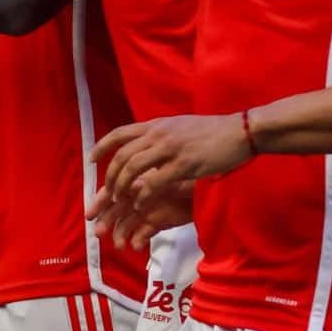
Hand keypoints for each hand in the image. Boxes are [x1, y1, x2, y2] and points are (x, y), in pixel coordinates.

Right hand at [88, 179, 194, 249]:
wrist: (212, 190)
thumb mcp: (173, 179)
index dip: (100, 202)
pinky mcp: (159, 223)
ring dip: (120, 234)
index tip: (89, 214)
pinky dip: (139, 240)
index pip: (113, 191)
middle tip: (97, 233)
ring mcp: (148, 210)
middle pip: (116, 209)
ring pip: (127, 224)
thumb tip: (135, 186)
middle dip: (106, 221)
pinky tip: (137, 247)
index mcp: (138, 182)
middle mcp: (139, 197)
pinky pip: (143, 233)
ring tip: (119, 247)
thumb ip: (154, 183)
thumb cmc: (192, 179)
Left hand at [90, 113, 251, 216]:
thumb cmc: (211, 131)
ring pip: (133, 168)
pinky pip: (155, 182)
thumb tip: (144, 141)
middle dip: (110, 176)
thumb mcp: (178, 126)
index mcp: (155, 125)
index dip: (102, 147)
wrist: (240, 131)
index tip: (91, 159)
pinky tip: (141, 205)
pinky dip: (144, 195)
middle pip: (122, 155)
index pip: (119, 134)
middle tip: (107, 193)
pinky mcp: (184, 165)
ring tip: (120, 201)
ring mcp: (170, 149)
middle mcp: (158, 135)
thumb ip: (159, 134)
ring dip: (122, 187)